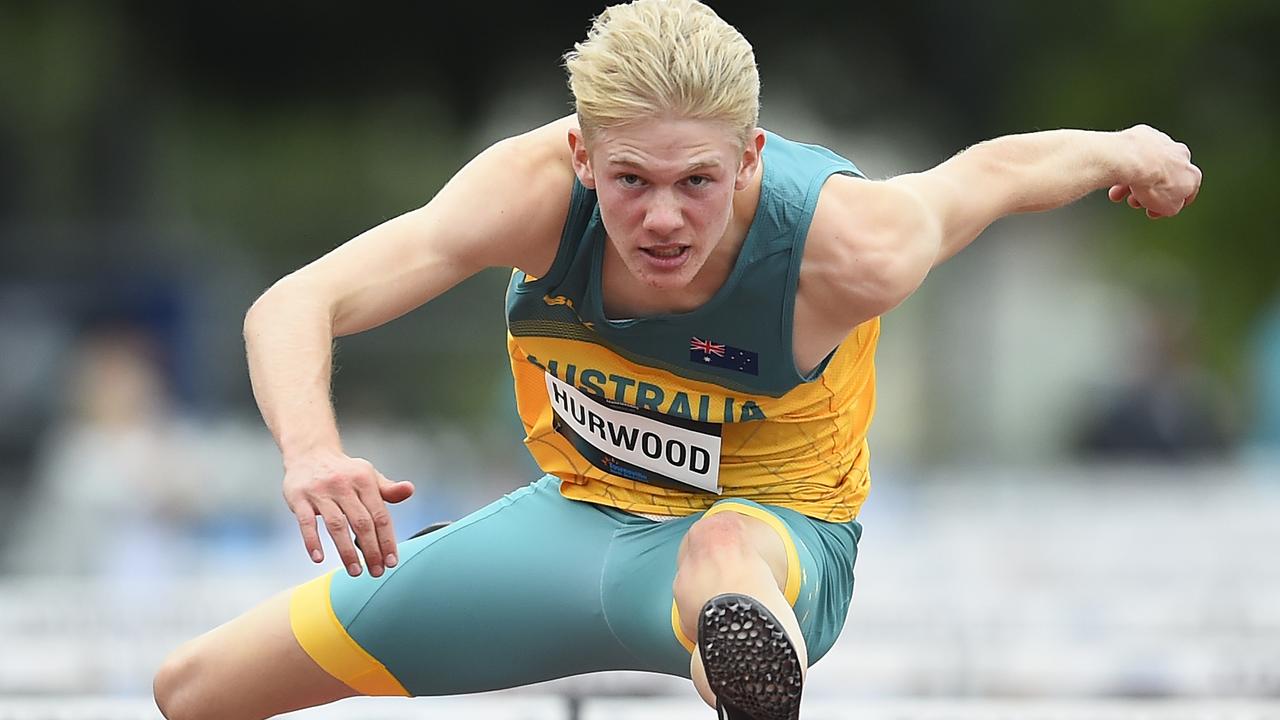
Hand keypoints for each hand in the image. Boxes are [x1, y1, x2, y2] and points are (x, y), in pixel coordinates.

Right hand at [282, 450, 414, 576]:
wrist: (310, 452)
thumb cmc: (344, 471)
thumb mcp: (368, 475)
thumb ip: (388, 489)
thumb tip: (410, 490)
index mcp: (364, 480)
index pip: (380, 515)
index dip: (387, 540)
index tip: (391, 562)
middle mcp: (344, 485)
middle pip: (361, 523)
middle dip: (371, 550)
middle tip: (376, 572)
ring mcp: (320, 491)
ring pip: (336, 525)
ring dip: (346, 551)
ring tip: (355, 571)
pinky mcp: (299, 497)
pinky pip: (306, 522)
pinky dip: (312, 541)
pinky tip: (319, 558)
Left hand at [1108, 124, 1201, 218]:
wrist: (1133, 159)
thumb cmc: (1153, 182)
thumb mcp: (1168, 208)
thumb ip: (1172, 206)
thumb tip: (1168, 205)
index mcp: (1191, 173)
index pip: (1185, 191)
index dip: (1169, 204)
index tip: (1154, 211)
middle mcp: (1180, 154)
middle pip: (1163, 178)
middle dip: (1147, 193)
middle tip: (1133, 202)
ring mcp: (1162, 142)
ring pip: (1147, 166)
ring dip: (1132, 182)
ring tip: (1117, 194)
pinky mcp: (1143, 134)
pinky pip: (1134, 153)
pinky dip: (1126, 165)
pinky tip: (1114, 177)